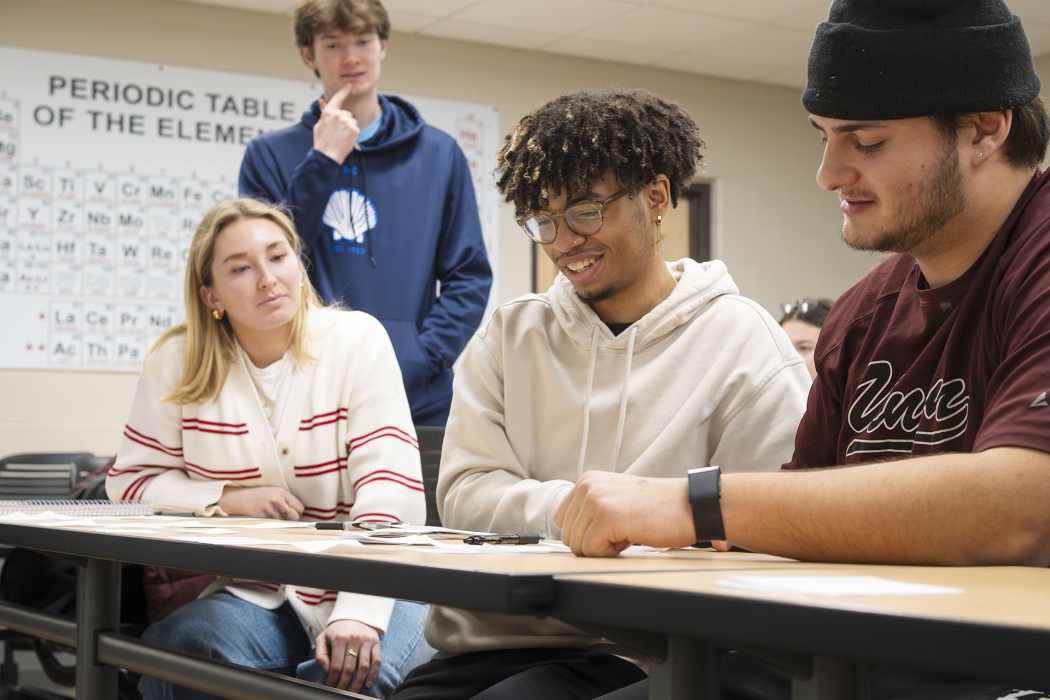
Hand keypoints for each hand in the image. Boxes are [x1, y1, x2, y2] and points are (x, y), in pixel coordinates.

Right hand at [217, 486, 303, 519]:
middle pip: (295, 516)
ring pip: (284, 523)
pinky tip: (265, 519)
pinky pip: (273, 525)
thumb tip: (298, 511)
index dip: (297, 512)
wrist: (236, 499)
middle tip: (283, 518)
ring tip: (270, 516)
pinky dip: (271, 525)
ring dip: (280, 523)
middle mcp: (277, 499)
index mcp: (281, 492)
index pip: (300, 507)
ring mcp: (269, 508)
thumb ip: (285, 499)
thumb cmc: (255, 496)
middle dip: (291, 519)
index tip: (293, 514)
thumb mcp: (272, 492)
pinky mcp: (262, 516)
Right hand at [313, 84, 359, 163]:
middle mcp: (338, 115)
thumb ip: (326, 118)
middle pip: (347, 114)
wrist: (327, 155)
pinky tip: (345, 139)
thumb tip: (330, 115)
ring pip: (352, 122)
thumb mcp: (319, 126)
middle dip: (344, 122)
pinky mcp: (354, 129)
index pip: (337, 98)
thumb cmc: (322, 143)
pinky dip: (353, 134)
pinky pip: (356, 129)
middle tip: (337, 133)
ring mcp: (347, 122)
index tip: (349, 86)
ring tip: (340, 137)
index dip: (344, 91)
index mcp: (328, 112)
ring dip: (348, 128)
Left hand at [314, 619, 381, 692]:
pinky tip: (368, 683)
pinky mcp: (375, 643)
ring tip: (353, 692)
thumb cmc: (337, 631)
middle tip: (341, 692)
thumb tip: (327, 670)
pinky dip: (373, 674)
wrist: (355, 616)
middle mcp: (354, 639)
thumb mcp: (323, 638)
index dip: (333, 679)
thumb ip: (320, 654)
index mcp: (339, 639)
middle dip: (344, 684)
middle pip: (349, 668)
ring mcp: (366, 641)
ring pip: (363, 667)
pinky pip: (377, 661)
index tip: (330, 687)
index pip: (336, 665)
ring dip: (358, 683)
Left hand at [554, 472, 696, 556]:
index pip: (563, 522)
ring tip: (628, 531)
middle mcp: (587, 486)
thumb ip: (590, 512)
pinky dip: (611, 553)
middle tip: (624, 530)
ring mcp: (595, 499)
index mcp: (587, 481)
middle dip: (595, 544)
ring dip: (604, 549)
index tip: (610, 529)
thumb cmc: (658, 509)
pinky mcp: (605, 517)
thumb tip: (569, 538)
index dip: (586, 535)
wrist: (690, 506)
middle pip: (568, 537)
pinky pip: (591, 551)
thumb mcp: (615, 501)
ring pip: (578, 547)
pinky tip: (630, 536)